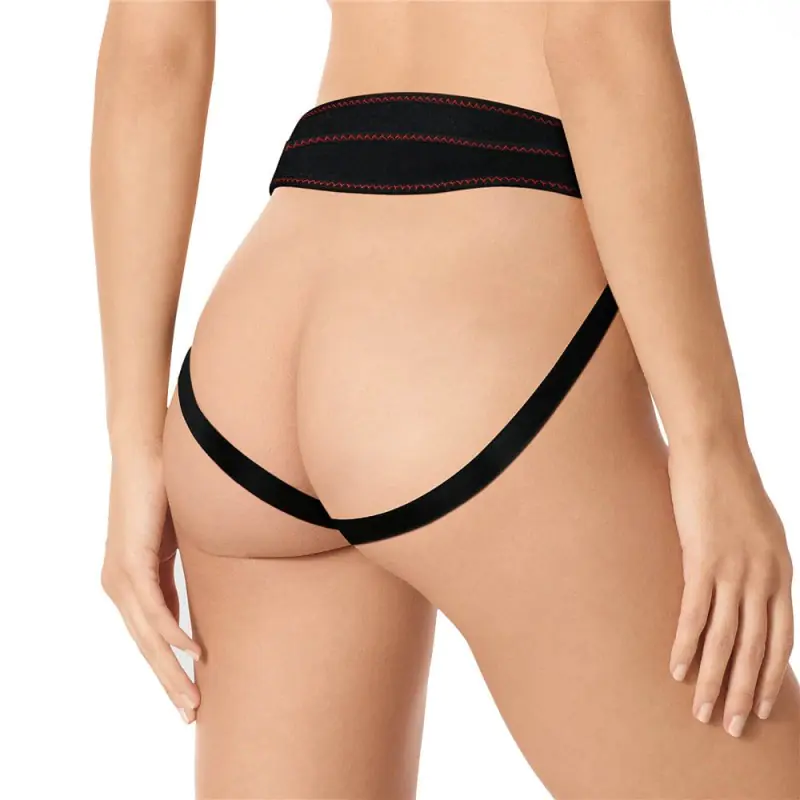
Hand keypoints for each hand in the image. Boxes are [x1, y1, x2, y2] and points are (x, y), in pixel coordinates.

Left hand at [100, 447, 201, 722]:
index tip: (192, 693)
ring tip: (193, 698)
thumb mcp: (181, 542)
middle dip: (169, 682)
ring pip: (147, 636)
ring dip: (171, 670)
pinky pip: (152, 607)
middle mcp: (120, 586)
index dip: (171, 668)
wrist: (148, 450)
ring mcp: (121, 576)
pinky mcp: (129, 560)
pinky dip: (171, 632)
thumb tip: (212, 592)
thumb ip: (186, 572)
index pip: (152, 636)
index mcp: (133, 583)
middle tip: (190, 714)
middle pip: (146, 646)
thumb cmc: (168, 490)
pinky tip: (192, 651)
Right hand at [667, 437, 793, 737]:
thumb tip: (748, 586)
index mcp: (781, 573)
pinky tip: (678, 669)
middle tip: (734, 727)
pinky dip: (687, 645)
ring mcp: (734, 570)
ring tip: (703, 712)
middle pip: (756, 649)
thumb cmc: (732, 486)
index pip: (782, 639)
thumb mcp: (761, 529)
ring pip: (727, 640)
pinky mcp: (702, 560)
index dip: (772, 678)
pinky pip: (695, 613)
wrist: (715, 451)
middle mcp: (764, 578)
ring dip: (715, 680)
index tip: (762, 708)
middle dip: (745, 693)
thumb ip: (759, 561)